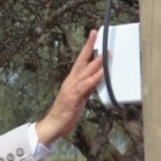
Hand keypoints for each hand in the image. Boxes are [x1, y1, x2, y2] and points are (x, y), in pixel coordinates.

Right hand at [35, 30, 104, 145]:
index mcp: (72, 80)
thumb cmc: (66, 112)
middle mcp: (71, 81)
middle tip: (97, 35)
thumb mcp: (79, 98)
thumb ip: (88, 88)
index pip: (80, 60)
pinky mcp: (73, 98)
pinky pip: (86, 86)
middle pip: (82, 61)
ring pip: (85, 72)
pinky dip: (94, 79)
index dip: (87, 48)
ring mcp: (72, 88)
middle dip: (90, 47)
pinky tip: (102, 74)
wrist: (53, 125)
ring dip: (96, 62)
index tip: (93, 35)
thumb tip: (98, 79)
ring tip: (106, 53)